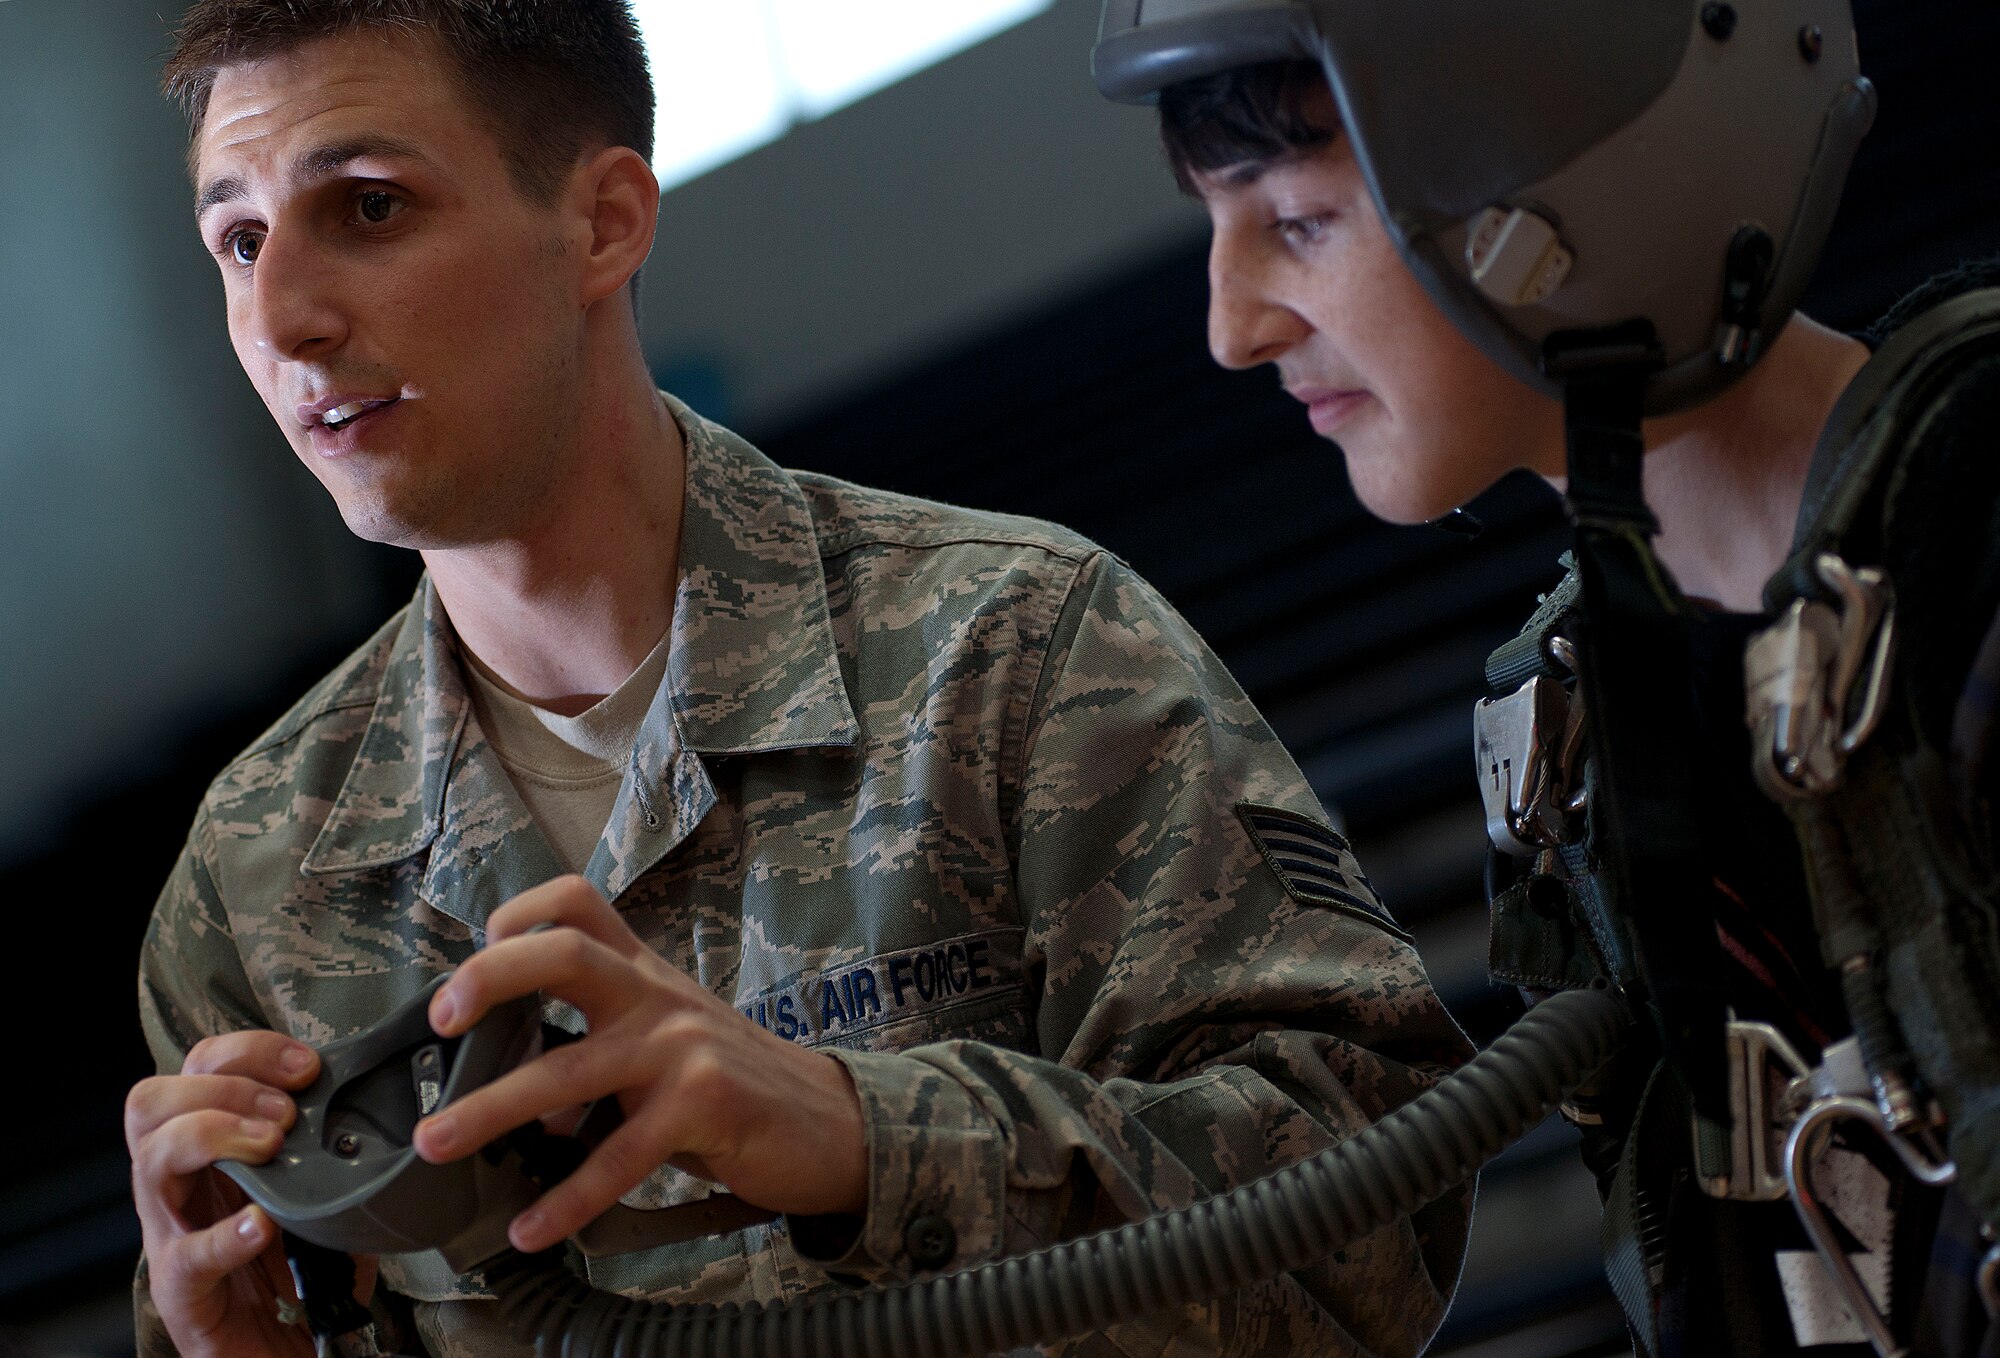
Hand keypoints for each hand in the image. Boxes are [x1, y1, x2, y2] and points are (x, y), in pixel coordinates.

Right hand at [126, 1032, 377, 1356]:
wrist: (279, 1349)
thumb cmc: (295, 1262)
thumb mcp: (316, 1188)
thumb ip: (333, 1147)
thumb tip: (382, 1102)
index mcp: (207, 1146)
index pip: (198, 1068)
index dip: (248, 1052)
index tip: (307, 1065)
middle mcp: (177, 1183)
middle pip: (153, 1102)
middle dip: (221, 1087)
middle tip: (285, 1110)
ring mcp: (171, 1234)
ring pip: (152, 1158)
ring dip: (214, 1135)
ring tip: (271, 1146)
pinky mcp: (183, 1291)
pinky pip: (188, 1255)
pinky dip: (225, 1235)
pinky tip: (260, 1223)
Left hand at [412, 875, 868, 1252]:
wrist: (829, 1121)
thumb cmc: (736, 1084)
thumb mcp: (667, 1041)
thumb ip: (598, 1050)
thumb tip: (508, 1099)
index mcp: (645, 974)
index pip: (579, 904)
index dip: (521, 914)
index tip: (476, 950)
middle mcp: (658, 997)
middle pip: (565, 954)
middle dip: (490, 978)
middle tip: (443, 1020)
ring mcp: (681, 1048)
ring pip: (568, 1070)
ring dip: (491, 1109)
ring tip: (438, 1141)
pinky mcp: (703, 1104)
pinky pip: (619, 1156)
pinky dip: (567, 1199)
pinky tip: (533, 1229)